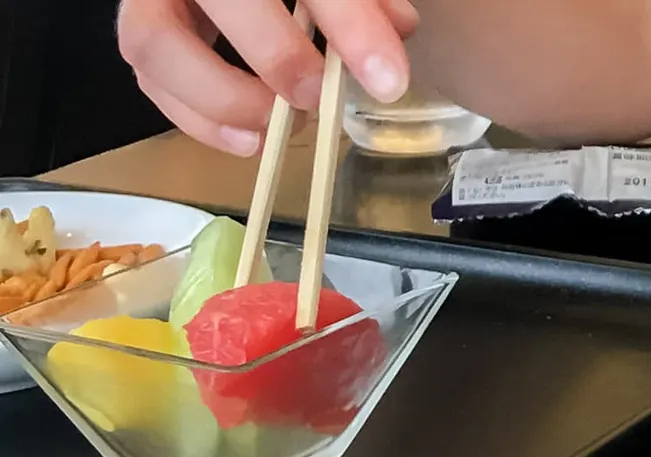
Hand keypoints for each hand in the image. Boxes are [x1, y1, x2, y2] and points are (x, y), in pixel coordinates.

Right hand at [118, 0, 418, 155]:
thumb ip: (362, 1)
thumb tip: (398, 29)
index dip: (348, 22)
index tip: (387, 77)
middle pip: (218, 0)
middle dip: (273, 53)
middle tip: (316, 96)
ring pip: (153, 42)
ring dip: (221, 98)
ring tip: (278, 126)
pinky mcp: (144, 33)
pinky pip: (150, 78)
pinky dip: (198, 118)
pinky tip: (248, 140)